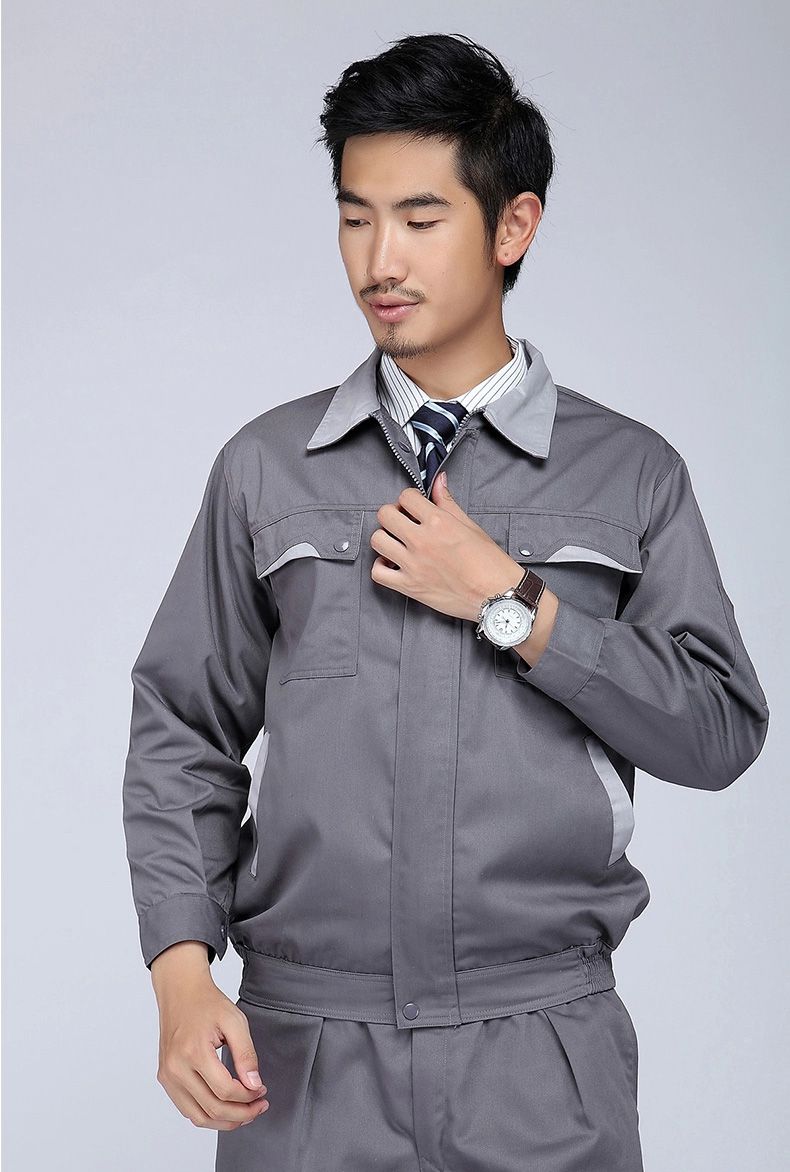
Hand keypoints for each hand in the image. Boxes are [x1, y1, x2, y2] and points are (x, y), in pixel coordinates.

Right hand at [152, 944, 268, 1130]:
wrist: (181, 992)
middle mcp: (176, 1069)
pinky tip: (226, 1108)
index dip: (248, 1096)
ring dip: (225, 1121)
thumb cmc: (207, 1003)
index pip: (225, 1091)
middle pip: (212, 1109)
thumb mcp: (235, 1021)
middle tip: (259, 1106)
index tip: (262, 1090)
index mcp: (193, 1052)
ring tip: (245, 1112)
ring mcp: (167, 1076)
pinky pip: (187, 1109)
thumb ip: (246, 1054)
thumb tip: (254, 1085)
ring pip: (198, 1117)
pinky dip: (208, 1115)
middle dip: (241, 1114)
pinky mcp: (165, 1079)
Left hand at [370, 472, 524, 621]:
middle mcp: (422, 542)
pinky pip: (378, 573)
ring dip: (384, 538)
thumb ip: (448, 502)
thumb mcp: (470, 526)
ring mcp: (413, 565)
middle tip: (402, 520)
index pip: (406, 497)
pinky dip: (381, 567)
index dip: (409, 499)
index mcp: (439, 523)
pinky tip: (392, 563)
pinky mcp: (410, 587)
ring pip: (377, 540)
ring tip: (396, 542)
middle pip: (385, 515)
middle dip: (392, 514)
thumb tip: (439, 481)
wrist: (497, 595)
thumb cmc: (489, 564)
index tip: (413, 506)